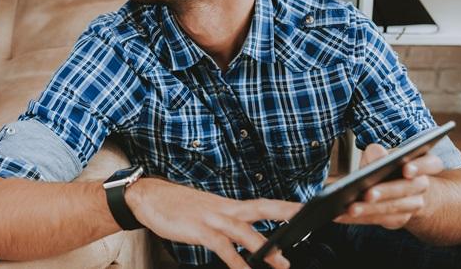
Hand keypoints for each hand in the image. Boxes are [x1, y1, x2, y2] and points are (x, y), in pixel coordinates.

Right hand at [127, 177, 299, 268]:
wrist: (148, 198)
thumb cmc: (179, 208)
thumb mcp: (208, 212)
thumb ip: (229, 223)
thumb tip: (249, 238)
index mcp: (230, 205)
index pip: (265, 204)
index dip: (288, 208)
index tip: (312, 212)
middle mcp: (225, 208)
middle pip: (263, 208)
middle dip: (288, 213)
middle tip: (312, 221)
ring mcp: (212, 218)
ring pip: (245, 230)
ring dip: (265, 248)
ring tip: (283, 263)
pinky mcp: (199, 230)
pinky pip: (222, 248)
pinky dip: (235, 262)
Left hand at [334, 143, 442, 229]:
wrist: (401, 190)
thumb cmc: (388, 167)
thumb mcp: (382, 155)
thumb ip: (378, 153)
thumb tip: (377, 154)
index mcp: (423, 164)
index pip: (430, 163)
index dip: (420, 167)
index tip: (407, 170)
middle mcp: (421, 186)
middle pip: (407, 188)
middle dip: (387, 191)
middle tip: (367, 193)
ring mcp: (412, 205)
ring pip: (394, 208)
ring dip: (371, 210)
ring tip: (351, 208)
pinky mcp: (398, 219)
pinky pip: (380, 219)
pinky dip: (361, 217)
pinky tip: (344, 215)